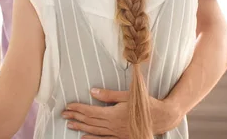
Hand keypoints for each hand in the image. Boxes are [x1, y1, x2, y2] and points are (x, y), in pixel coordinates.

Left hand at [62, 88, 181, 137]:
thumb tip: (92, 92)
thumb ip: (109, 95)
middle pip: (90, 122)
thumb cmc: (146, 103)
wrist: (162, 117)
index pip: (90, 112)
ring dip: (81, 128)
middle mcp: (113, 126)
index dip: (78, 109)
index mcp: (113, 114)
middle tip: (63, 114)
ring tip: (69, 125)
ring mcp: (117, 133)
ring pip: (95, 131)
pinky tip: (84, 138)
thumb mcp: (128, 95)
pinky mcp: (122, 137)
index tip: (68, 106)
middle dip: (75, 117)